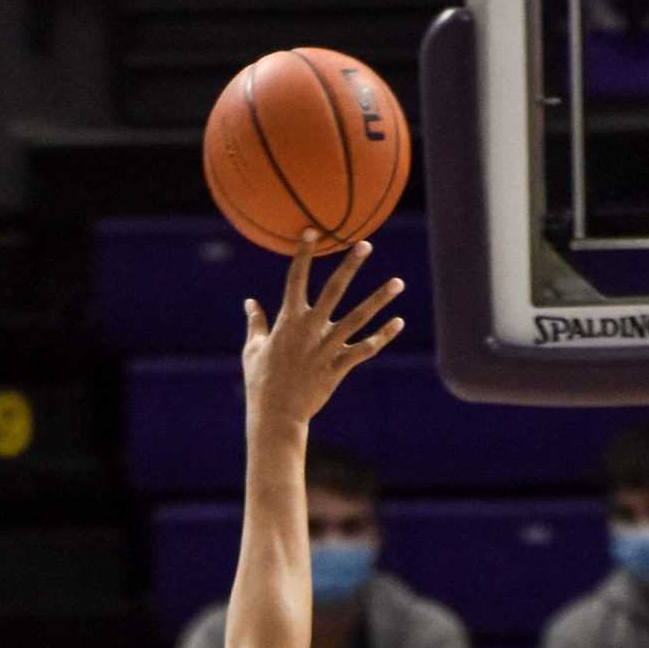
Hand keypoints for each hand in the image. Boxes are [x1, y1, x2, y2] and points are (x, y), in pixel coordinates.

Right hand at [242, 236, 404, 427]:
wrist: (276, 415)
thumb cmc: (261, 382)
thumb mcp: (253, 349)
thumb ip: (255, 323)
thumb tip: (249, 302)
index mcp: (288, 320)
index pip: (296, 278)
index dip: (303, 254)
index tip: (312, 232)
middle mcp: (310, 329)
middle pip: (334, 290)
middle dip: (350, 266)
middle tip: (366, 244)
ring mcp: (326, 347)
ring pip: (358, 317)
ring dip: (379, 299)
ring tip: (398, 282)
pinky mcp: (338, 367)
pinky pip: (365, 349)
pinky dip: (382, 336)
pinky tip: (398, 322)